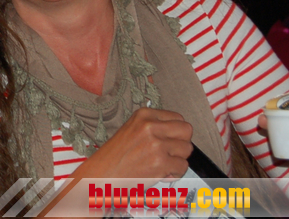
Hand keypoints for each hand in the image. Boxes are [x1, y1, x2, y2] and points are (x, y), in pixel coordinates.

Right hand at [77, 108, 192, 180]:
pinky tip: (161, 173)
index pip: (178, 117)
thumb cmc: (114, 156)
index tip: (170, 140)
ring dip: (178, 159)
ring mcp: (156, 144)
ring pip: (187, 149)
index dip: (176, 132)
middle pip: (187, 130)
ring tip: (163, 163)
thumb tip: (177, 131)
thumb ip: (153, 126)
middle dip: (182, 143)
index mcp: (143, 115)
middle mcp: (150, 126)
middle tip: (170, 152)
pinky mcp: (160, 162)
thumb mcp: (131, 129)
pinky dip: (175, 173)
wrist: (101, 174)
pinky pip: (183, 166)